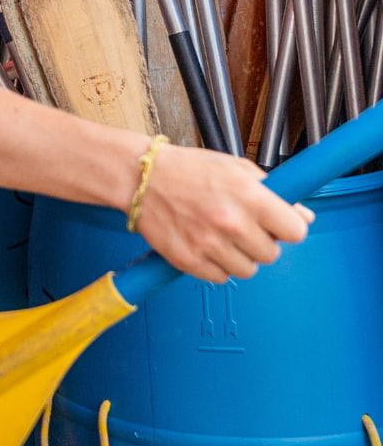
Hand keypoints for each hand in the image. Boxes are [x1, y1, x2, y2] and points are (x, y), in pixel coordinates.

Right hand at [134, 144, 313, 282]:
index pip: (296, 232)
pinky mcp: (190, 261)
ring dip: (237, 256)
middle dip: (259, 242)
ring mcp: (210, 245)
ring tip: (218, 234)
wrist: (141, 177)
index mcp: (249, 196)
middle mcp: (232, 223)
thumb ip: (272, 192)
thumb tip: (303, 216)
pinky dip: (214, 265)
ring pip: (247, 270)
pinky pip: (220, 277)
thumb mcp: (235, 168)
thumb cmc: (187, 169)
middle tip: (240, 226)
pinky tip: (202, 243)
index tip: (276, 225)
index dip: (286, 228)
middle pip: (271, 255)